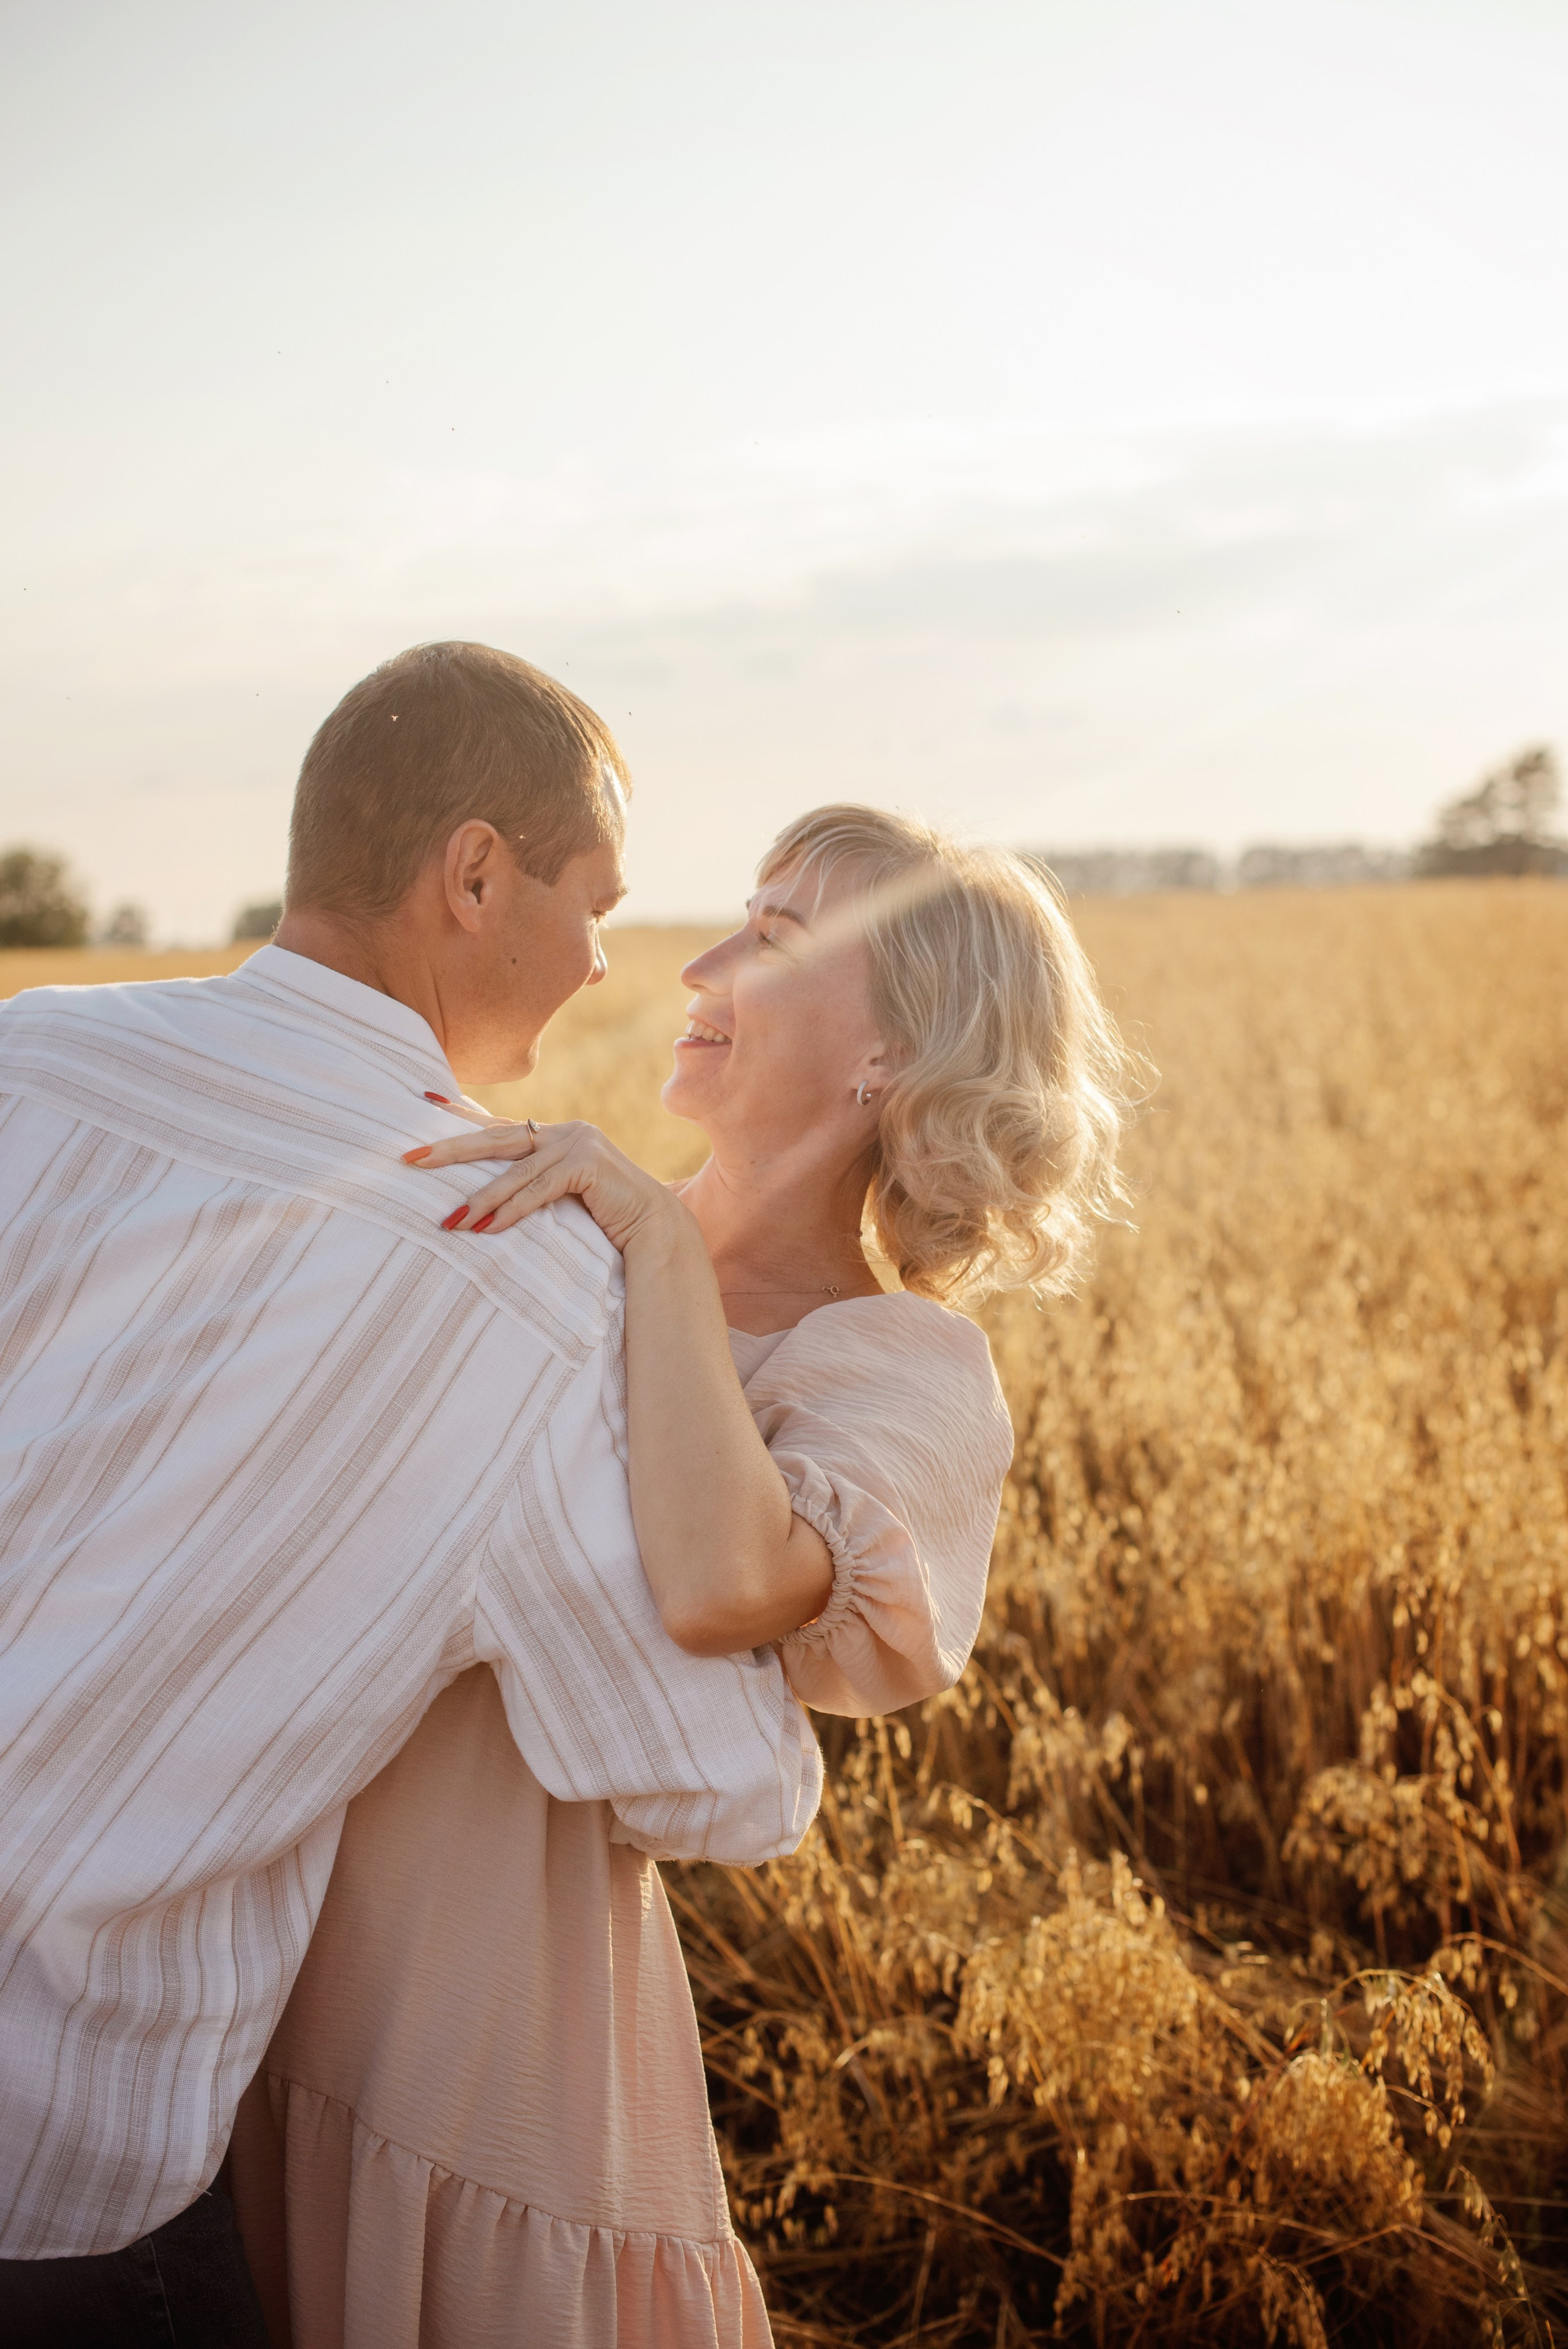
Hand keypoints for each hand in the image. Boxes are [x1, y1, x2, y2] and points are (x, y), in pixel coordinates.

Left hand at [405, 1109, 682, 1256]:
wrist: (654, 1228)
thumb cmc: (604, 1219)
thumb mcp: (560, 1197)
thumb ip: (530, 1186)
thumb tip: (481, 1203)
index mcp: (553, 1134)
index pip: (497, 1122)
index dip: (460, 1113)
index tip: (423, 1098)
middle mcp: (563, 1131)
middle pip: (495, 1137)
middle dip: (450, 1150)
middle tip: (410, 1160)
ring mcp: (577, 1143)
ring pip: (514, 1171)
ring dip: (478, 1199)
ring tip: (448, 1220)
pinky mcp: (588, 1165)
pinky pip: (539, 1190)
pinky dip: (511, 1211)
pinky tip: (487, 1228)